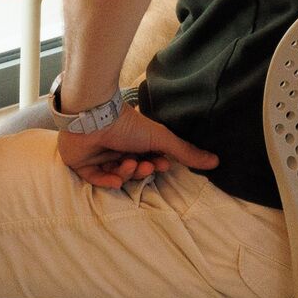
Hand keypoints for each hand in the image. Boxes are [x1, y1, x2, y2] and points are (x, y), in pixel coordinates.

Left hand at [53, 102, 214, 189]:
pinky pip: (95, 179)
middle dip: (141, 170)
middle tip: (146, 165)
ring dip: (126, 172)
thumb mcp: (161, 138)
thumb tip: (216, 162)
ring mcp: (98, 155)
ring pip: (115, 174)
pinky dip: (107, 181)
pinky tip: (115, 179)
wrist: (95, 116)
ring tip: (129, 163)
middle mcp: (116, 147)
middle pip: (132, 169)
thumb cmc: (128, 123)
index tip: (162, 164)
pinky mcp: (81, 163)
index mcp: (133, 140)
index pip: (146, 158)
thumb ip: (185, 151)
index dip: (155, 164)